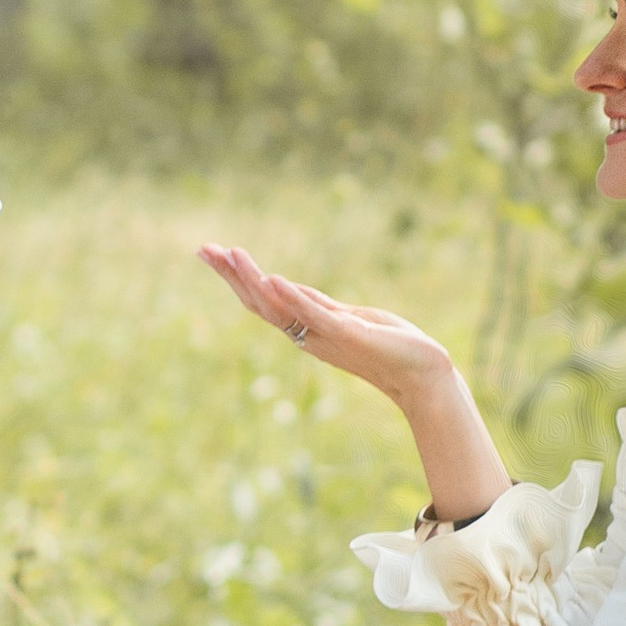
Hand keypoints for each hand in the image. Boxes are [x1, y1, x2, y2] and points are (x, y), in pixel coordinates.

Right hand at [196, 244, 455, 407]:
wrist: (423, 376)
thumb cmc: (390, 348)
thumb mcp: (347, 318)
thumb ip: (318, 306)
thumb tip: (287, 288)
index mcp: (307, 328)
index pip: (263, 299)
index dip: (237, 277)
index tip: (214, 253)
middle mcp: (308, 334)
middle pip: (259, 301)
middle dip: (231, 275)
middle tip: (203, 248)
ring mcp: (325, 334)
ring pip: (279, 306)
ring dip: (253, 280)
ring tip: (231, 254)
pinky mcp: (347, 333)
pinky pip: (313, 315)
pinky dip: (292, 297)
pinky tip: (273, 279)